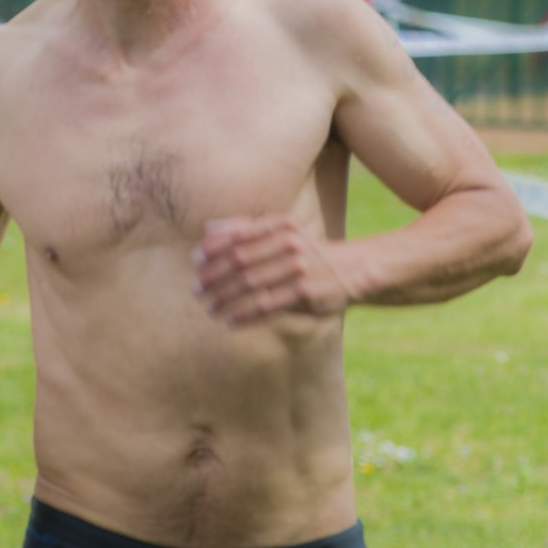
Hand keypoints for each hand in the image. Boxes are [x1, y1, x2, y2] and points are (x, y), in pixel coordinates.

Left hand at [192, 216, 348, 326]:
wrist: (351, 269)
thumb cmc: (306, 250)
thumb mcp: (282, 231)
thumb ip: (245, 228)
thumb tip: (207, 229)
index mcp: (279, 225)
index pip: (237, 235)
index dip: (212, 249)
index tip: (196, 262)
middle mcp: (288, 243)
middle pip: (239, 260)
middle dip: (213, 276)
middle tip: (196, 290)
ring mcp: (298, 267)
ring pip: (250, 284)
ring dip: (225, 298)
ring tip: (210, 308)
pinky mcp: (304, 292)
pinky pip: (267, 305)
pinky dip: (245, 315)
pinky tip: (231, 321)